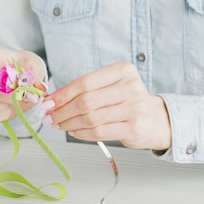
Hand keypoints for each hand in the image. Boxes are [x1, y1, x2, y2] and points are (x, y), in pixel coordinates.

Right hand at [0, 47, 45, 123]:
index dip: (13, 83)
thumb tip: (37, 87)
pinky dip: (3, 114)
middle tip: (26, 97)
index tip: (29, 89)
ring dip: (4, 107)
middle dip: (9, 97)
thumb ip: (34, 75)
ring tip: (18, 100)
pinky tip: (10, 105)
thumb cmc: (20, 67)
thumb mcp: (32, 65)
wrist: (18, 76)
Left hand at [42, 62, 171, 149]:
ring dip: (69, 123)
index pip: (85, 82)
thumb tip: (52, 98)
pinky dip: (81, 133)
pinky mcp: (133, 128)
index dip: (62, 94)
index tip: (48, 102)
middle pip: (86, 101)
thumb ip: (85, 89)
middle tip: (49, 116)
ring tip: (59, 124)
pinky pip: (98, 132)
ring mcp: (134, 108)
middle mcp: (131, 87)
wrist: (155, 119)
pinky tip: (74, 131)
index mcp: (123, 70)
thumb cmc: (127, 100)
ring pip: (90, 119)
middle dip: (62, 111)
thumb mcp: (110, 85)